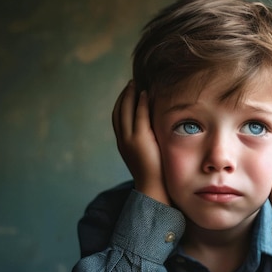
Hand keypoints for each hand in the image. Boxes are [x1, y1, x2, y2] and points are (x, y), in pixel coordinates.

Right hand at [112, 81, 169, 204]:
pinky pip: (139, 115)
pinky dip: (141, 103)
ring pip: (125, 111)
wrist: (153, 188)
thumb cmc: (154, 175)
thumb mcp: (145, 156)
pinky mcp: (140, 139)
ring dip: (129, 95)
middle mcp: (122, 140)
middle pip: (118, 112)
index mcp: (122, 144)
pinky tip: (145, 94)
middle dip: (123, 96)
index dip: (120, 104)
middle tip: (130, 83)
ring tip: (135, 85)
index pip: (117, 119)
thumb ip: (145, 143)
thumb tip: (153, 134)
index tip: (127, 94)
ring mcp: (129, 139)